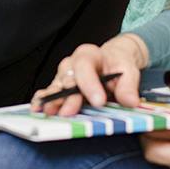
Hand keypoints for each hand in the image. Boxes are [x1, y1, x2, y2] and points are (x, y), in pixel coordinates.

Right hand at [31, 34, 149, 115]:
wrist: (111, 63)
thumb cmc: (117, 64)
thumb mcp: (128, 70)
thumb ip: (128, 85)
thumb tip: (130, 101)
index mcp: (89, 54)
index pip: (85, 66)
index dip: (90, 84)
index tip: (99, 101)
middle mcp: (71, 64)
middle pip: (67, 78)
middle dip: (68, 96)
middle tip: (69, 112)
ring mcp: (62, 77)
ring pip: (55, 87)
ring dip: (53, 101)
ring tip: (51, 113)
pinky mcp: (59, 89)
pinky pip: (47, 93)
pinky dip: (42, 101)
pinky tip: (39, 109)